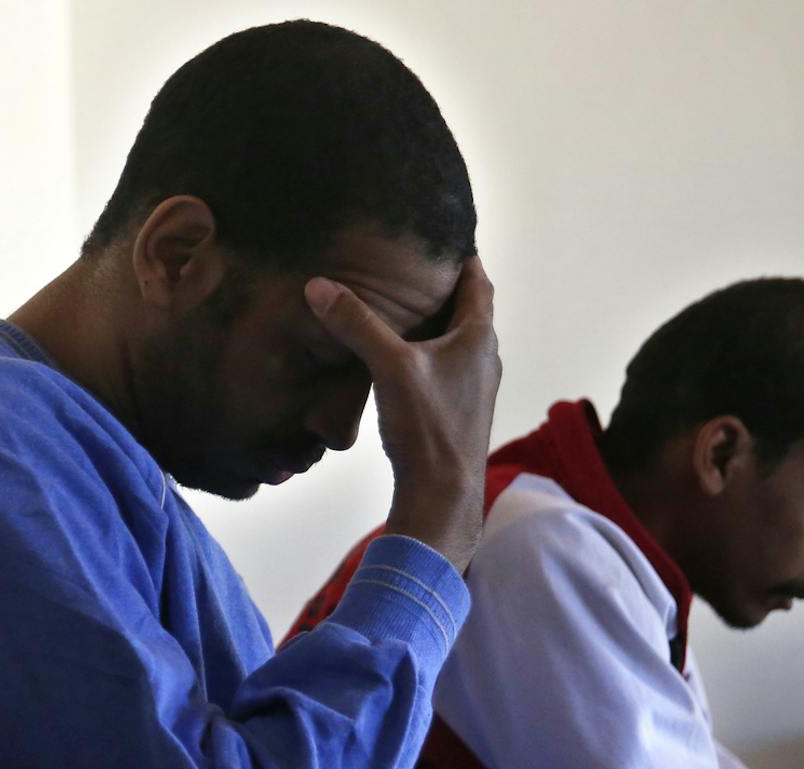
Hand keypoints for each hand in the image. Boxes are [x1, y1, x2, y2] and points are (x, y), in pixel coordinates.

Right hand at [305, 254, 499, 571]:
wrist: (443, 496)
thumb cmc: (428, 427)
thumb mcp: (389, 367)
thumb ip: (356, 325)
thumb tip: (319, 286)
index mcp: (478, 337)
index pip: (477, 281)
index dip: (461, 256)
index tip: (442, 237)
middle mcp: (484, 359)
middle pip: (467, 311)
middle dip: (442, 290)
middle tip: (412, 269)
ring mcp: (474, 388)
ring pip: (456, 343)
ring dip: (434, 326)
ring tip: (402, 311)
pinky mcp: (459, 413)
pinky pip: (445, 370)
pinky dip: (426, 356)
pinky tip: (399, 364)